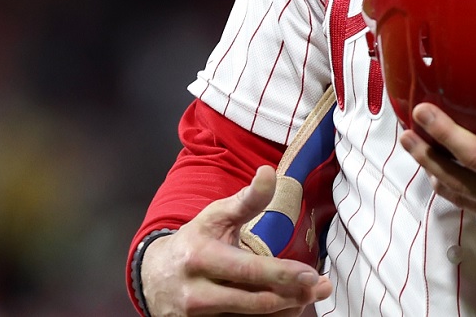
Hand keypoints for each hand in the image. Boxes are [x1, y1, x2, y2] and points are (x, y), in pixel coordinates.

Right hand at [140, 165, 333, 315]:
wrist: (154, 277)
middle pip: (255, 301)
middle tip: (321, 287)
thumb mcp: (216, 216)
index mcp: (200, 258)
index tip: (312, 275)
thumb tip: (269, 172)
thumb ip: (246, 199)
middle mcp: (197, 292)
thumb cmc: (194, 241)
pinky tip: (287, 306)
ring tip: (309, 296)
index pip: (248, 271)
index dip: (283, 274)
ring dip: (286, 309)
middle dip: (294, 296)